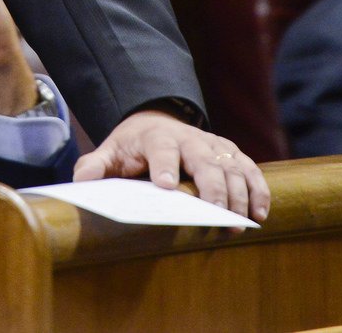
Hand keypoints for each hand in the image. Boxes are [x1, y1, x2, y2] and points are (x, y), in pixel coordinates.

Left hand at [74, 112, 268, 220]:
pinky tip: (259, 212)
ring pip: (232, 166)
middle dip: (212, 188)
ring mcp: (213, 144)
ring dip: (239, 194)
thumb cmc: (132, 146)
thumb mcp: (110, 152)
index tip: (167, 187)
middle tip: (217, 215)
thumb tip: (83, 182)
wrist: (155, 119)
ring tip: (239, 222)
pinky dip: (257, 189)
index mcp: (157, 137)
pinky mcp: (230, 152)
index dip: (165, 166)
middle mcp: (189, 138)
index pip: (162, 150)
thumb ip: (95, 166)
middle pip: (205, 160)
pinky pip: (249, 168)